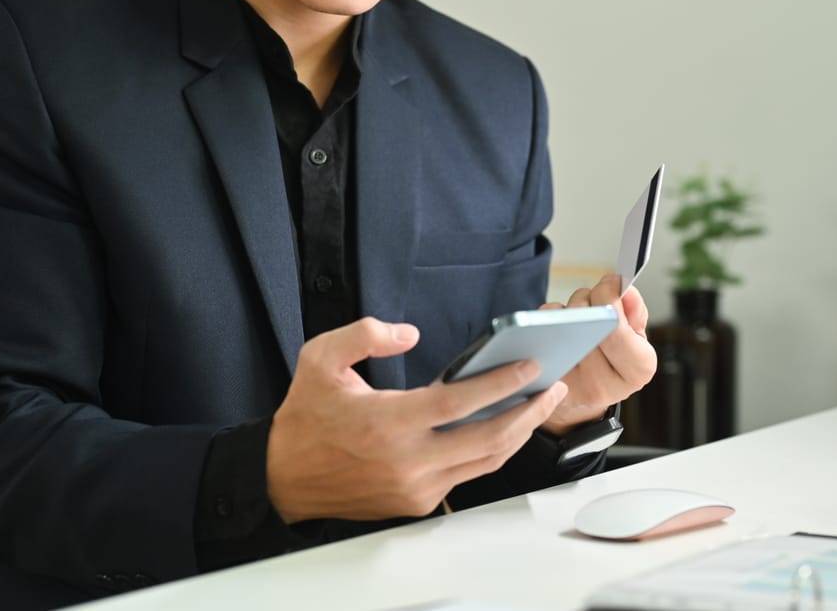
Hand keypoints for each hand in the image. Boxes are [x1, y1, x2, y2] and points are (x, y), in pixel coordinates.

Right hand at [265, 317, 568, 522]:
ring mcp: (415, 487)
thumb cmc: (305, 418)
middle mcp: (408, 461)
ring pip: (485, 463)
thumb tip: (408, 333)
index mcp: (389, 423)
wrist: (282, 478)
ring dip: (518, 434)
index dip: (502, 383)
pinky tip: (504, 429)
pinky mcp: (415, 502)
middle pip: (489, 438)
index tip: (531, 367)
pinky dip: (490, 452)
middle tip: (554, 388)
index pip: (461, 403)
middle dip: (529, 412)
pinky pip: (466, 476)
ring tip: (539, 406)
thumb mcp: (320, 359)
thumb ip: (365, 334)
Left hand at [537, 273, 656, 436]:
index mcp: (637, 371)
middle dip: (590, 297)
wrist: (584, 395)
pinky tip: (561, 327)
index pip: (617, 328)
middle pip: (588, 321)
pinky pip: (542, 330)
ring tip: (580, 318)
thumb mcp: (636, 340)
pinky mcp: (543, 380)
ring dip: (571, 308)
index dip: (611, 296)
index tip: (612, 282)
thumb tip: (626, 291)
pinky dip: (551, 318)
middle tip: (596, 298)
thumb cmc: (613, 360)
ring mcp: (569, 386)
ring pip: (564, 322)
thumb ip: (636, 313)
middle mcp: (602, 385)